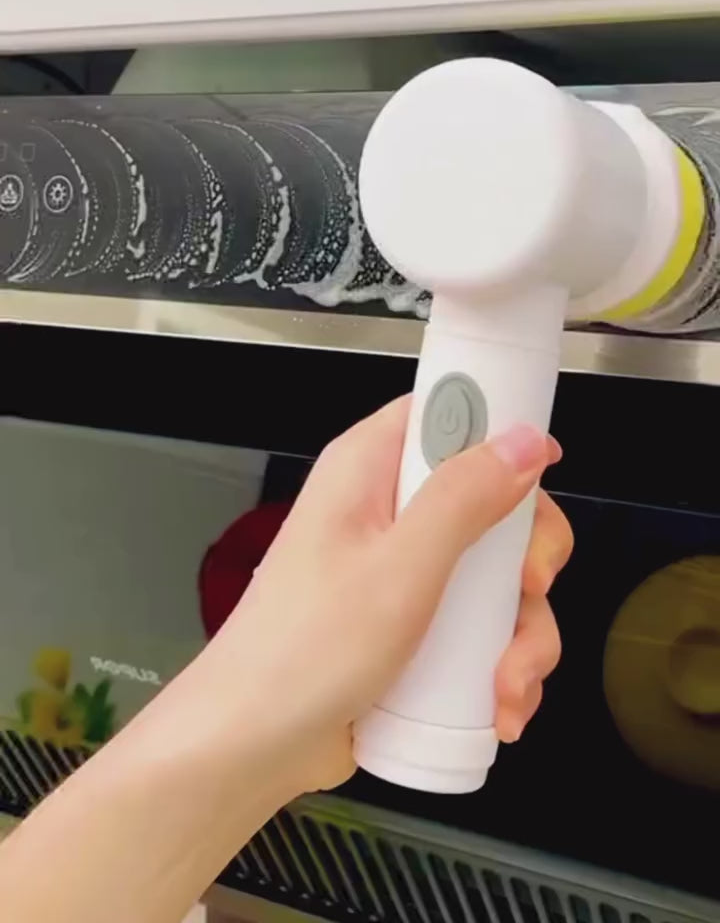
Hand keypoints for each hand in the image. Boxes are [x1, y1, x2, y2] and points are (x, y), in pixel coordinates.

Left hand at [209, 397, 571, 796]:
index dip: (503, 431)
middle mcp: (388, 511)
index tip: (544, 474)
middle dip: (527, 560)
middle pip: (493, 500)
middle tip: (529, 591)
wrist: (253, 747)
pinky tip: (500, 705)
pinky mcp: (413, 626)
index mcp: (370, 469)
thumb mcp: (399, 568)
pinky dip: (501, 665)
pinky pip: (480, 628)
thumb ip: (464, 498)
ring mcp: (402, 572)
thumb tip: (525, 441)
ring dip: (520, 633)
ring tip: (508, 683)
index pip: (448, 411)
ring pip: (496, 576)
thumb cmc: (301, 652)